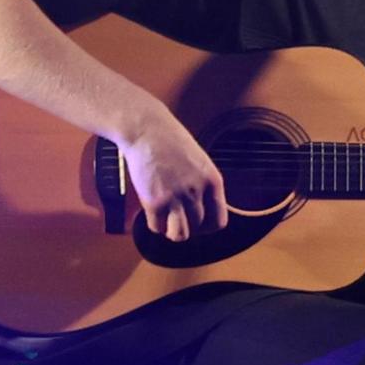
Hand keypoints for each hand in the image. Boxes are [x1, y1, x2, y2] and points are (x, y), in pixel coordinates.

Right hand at [118, 115, 229, 240]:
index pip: (219, 222)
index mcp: (212, 181)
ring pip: (179, 235)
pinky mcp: (154, 202)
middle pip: (197, 228)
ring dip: (172, 231)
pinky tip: (151, 211)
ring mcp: (175, 198)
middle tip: (175, 216)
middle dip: (186, 226)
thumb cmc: (170, 141)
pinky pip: (156, 227)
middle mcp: (197, 192)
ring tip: (165, 220)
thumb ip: (203, 185)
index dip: (206, 227)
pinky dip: (154, 223)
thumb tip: (201, 209)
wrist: (146, 129)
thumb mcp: (199, 161)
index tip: (196, 223)